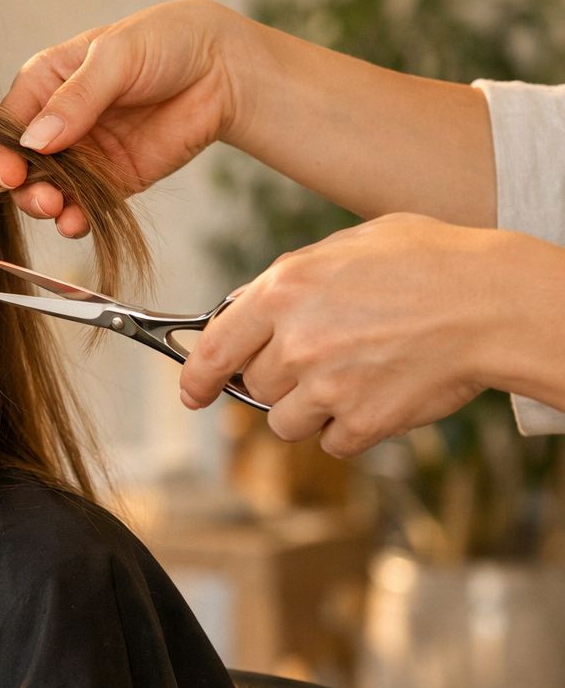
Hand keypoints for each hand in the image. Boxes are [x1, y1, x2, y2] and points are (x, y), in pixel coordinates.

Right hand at [0, 0, 248, 235]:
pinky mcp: (112, 180)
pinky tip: (78, 223)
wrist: (224, 68)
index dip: (2, 150)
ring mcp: (84, 154)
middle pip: (22, 164)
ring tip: (60, 211)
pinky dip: (76, 219)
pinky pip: (84, 206)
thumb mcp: (115, 57)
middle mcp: (57, 120)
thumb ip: (76, 100)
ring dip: (47, 206)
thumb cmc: (165, 42)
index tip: (9, 174)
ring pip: (48, 189)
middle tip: (44, 199)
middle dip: (26, 186)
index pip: (7, 122)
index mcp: (46, 82)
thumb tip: (34, 143)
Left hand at [179, 214, 505, 457]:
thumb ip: (290, 279)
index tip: (192, 394)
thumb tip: (251, 306)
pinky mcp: (362, 422)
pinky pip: (332, 441)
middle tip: (325, 357)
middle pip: (256, 387)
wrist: (494, 303)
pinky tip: (380, 392)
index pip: (212, 350)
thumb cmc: (428, 263)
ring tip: (356, 373)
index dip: (196, 379)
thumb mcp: (345, 246)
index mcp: (281, 291)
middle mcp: (295, 342)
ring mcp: (327, 387)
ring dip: (311, 407)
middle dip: (281, 378)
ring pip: (286, 422)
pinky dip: (350, 427)